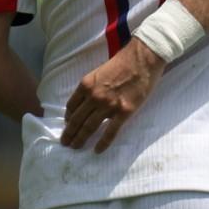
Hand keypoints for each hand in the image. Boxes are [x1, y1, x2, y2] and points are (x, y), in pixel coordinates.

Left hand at [61, 38, 166, 152]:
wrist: (143, 58)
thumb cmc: (123, 61)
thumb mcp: (100, 71)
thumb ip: (92, 86)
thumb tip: (88, 101)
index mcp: (86, 85)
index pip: (71, 106)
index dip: (68, 117)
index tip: (68, 124)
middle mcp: (94, 97)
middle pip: (76, 120)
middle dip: (69, 133)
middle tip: (65, 142)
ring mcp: (108, 105)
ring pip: (89, 127)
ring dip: (80, 139)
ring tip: (75, 147)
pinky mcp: (124, 112)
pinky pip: (110, 132)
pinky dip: (103, 143)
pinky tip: (97, 150)